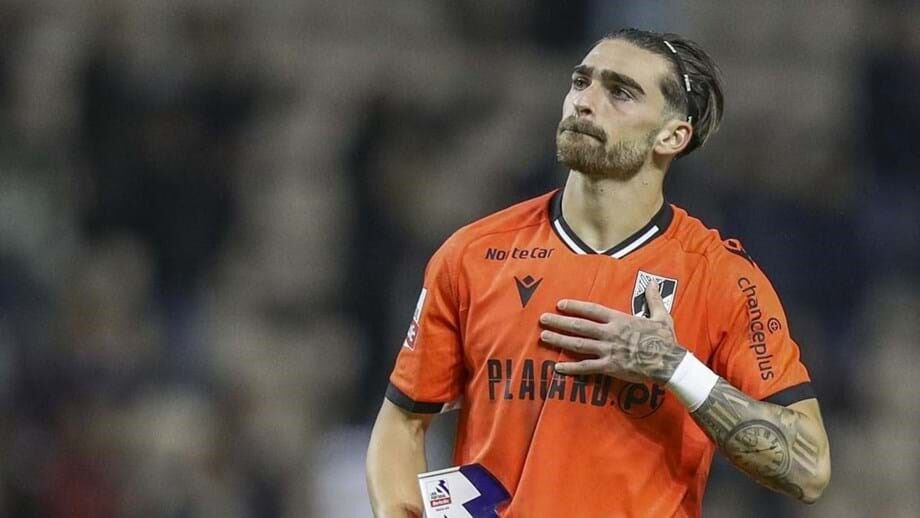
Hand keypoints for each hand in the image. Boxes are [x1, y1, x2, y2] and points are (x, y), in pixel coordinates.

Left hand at [539, 281, 686, 384]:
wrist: (669, 363)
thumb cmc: (665, 340)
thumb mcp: (661, 316)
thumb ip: (653, 299)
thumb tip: (653, 284)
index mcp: (619, 320)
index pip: (592, 310)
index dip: (575, 306)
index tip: (560, 304)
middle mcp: (610, 333)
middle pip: (579, 326)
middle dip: (559, 322)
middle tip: (542, 319)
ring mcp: (608, 350)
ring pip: (578, 344)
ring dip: (559, 340)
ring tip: (544, 336)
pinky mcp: (610, 367)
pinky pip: (587, 367)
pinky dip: (571, 368)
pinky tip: (557, 368)